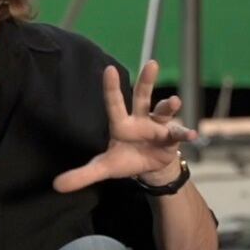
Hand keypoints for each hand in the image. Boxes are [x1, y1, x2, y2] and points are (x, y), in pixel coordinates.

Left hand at [53, 60, 197, 192]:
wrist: (149, 167)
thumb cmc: (125, 160)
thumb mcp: (104, 168)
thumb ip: (82, 175)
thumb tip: (56, 186)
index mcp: (121, 124)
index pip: (114, 103)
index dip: (111, 88)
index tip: (108, 69)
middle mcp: (140, 119)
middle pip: (143, 96)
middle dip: (147, 81)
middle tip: (151, 64)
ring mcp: (157, 125)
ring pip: (163, 111)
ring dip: (169, 106)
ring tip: (174, 102)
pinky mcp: (170, 136)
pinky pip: (178, 133)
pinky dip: (185, 133)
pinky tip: (193, 135)